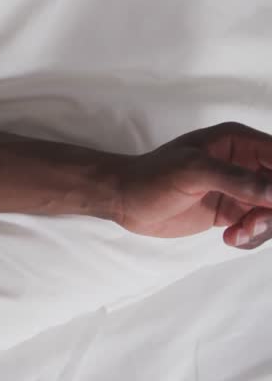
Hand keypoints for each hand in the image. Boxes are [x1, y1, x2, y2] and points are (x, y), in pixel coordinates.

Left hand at [112, 122, 271, 247]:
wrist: (123, 200)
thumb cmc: (151, 176)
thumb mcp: (192, 171)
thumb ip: (236, 180)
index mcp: (239, 142)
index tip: (269, 205)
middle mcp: (244, 163)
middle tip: (253, 224)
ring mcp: (240, 189)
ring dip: (264, 228)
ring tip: (237, 233)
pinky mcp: (231, 211)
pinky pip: (258, 227)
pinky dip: (251, 237)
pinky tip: (229, 237)